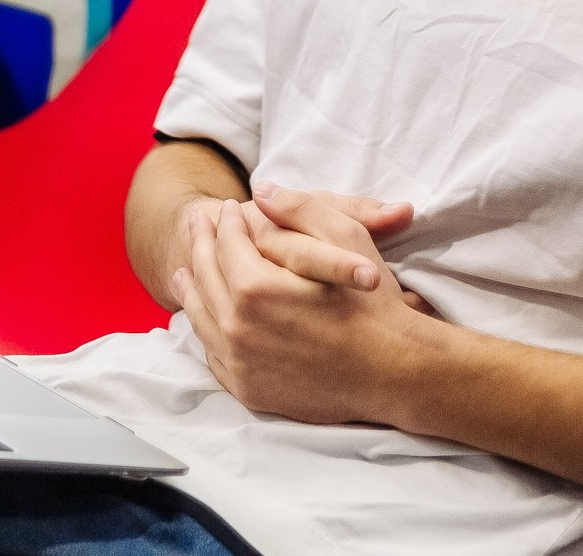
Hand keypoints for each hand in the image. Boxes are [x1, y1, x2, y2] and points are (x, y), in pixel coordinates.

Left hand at [172, 197, 430, 425]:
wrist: (395, 373)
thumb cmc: (373, 303)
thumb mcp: (344, 236)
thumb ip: (297, 208)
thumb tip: (259, 191)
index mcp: (255, 287)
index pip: (226, 242)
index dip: (226, 220)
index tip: (225, 208)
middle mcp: (239, 328)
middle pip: (206, 276)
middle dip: (201, 245)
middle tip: (199, 227)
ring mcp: (241, 364)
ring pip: (202, 317)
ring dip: (193, 288)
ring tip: (187, 270)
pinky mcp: (249, 390)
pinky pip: (214, 355)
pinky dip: (207, 330)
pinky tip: (207, 318)